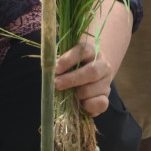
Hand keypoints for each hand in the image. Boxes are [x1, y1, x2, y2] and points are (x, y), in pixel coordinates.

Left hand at [53, 0, 131, 116]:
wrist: (101, 56)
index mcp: (89, 47)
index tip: (54, 68)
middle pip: (90, 72)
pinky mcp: (105, 92)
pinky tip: (84, 107)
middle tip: (58, 84)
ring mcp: (105, 78)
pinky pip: (102, 103)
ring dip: (81, 94)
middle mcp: (101, 62)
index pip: (81, 51)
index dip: (67, 60)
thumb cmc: (76, 52)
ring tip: (69, 95)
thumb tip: (45, 50)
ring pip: (96, 89)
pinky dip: (93, 107)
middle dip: (73, 80)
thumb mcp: (68, 43)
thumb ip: (58, 49)